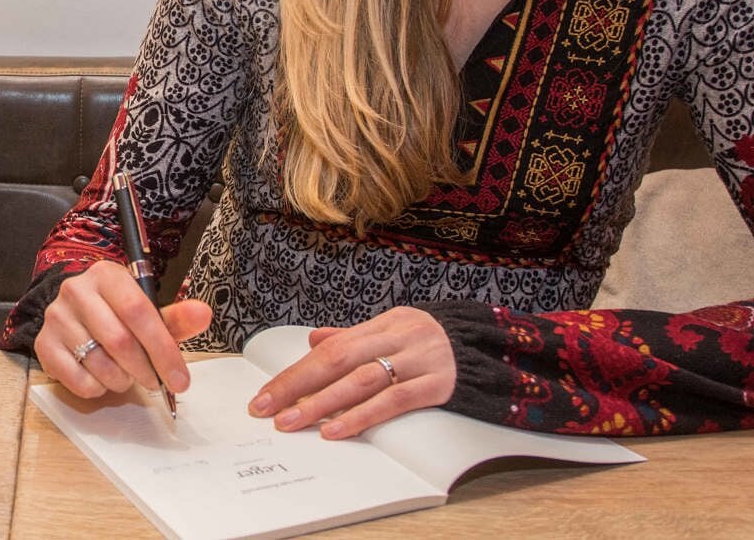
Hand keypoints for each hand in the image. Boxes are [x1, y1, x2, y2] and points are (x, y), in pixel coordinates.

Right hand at [35, 261, 211, 399]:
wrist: (76, 315)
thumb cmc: (119, 314)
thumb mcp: (148, 311)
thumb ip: (176, 317)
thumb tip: (203, 314)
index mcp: (107, 275)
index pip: (138, 312)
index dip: (163, 349)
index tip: (180, 379)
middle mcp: (76, 290)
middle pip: (120, 341)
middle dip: (145, 370)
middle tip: (155, 381)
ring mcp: (56, 318)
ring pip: (100, 364)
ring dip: (122, 380)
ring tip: (126, 375)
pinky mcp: (44, 345)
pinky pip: (79, 381)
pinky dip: (99, 388)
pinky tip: (102, 376)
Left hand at [247, 307, 455, 438]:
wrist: (487, 347)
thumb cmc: (431, 342)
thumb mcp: (392, 331)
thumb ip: (353, 338)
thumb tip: (313, 341)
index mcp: (382, 324)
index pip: (330, 348)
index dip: (296, 372)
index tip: (266, 394)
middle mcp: (397, 338)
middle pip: (338, 360)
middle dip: (298, 386)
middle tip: (268, 409)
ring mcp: (417, 360)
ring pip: (361, 381)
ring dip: (322, 403)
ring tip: (293, 422)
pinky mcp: (436, 385)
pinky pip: (393, 401)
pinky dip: (361, 417)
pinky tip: (336, 430)